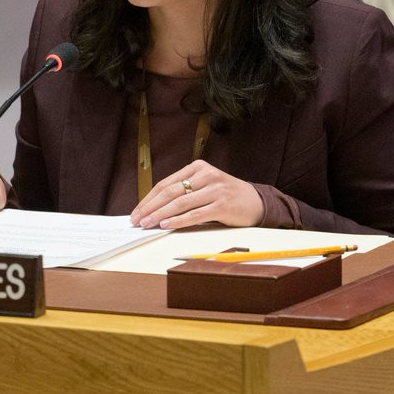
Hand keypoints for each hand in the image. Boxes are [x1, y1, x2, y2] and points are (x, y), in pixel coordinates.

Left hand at [130, 160, 264, 229]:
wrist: (256, 202)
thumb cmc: (226, 196)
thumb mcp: (205, 186)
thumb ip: (184, 192)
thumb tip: (155, 210)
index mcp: (198, 167)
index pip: (166, 183)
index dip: (148, 198)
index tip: (137, 211)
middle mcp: (206, 175)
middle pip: (170, 192)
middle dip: (150, 207)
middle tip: (137, 220)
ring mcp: (215, 189)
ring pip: (180, 203)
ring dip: (160, 215)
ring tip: (147, 224)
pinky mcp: (222, 205)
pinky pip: (195, 214)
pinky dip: (178, 221)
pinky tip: (166, 225)